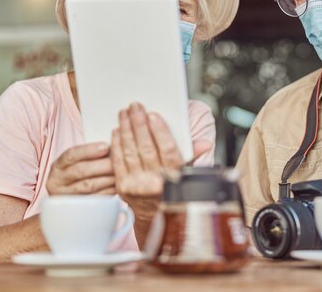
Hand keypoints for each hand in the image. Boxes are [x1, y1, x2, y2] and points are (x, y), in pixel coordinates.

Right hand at [47, 143, 114, 194]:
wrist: (69, 200)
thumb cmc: (79, 174)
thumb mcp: (78, 163)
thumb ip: (92, 155)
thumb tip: (113, 147)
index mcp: (57, 166)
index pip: (71, 155)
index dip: (89, 150)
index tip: (106, 146)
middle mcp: (57, 181)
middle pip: (81, 171)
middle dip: (102, 165)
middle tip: (118, 162)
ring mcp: (65, 197)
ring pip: (88, 186)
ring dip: (107, 178)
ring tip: (120, 172)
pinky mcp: (76, 208)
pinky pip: (94, 198)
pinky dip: (108, 191)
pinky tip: (117, 185)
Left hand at [110, 103, 211, 222]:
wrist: (155, 213)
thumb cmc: (172, 187)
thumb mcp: (187, 172)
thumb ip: (194, 155)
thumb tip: (205, 144)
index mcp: (175, 175)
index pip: (168, 150)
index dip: (160, 131)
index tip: (153, 115)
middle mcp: (156, 181)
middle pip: (146, 147)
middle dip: (139, 124)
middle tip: (135, 106)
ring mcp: (137, 185)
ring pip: (130, 151)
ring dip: (126, 129)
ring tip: (125, 113)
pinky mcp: (122, 186)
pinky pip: (118, 161)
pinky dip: (117, 144)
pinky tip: (117, 130)